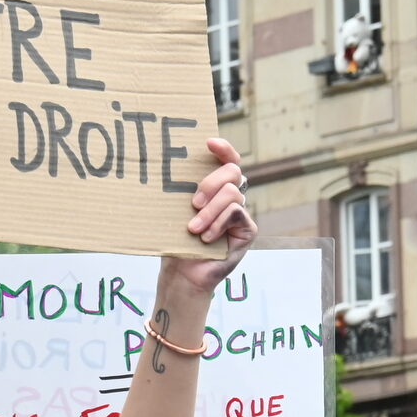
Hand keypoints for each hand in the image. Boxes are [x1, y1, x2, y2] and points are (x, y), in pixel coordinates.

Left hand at [158, 139, 255, 296]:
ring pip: (231, 193)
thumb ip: (183, 192)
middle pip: (233, 171)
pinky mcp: (248, 229)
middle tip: (193, 203)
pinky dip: (217, 224)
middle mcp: (231, 197)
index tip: (208, 142)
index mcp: (215, 189)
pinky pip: (236, 213)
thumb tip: (168, 168)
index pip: (227, 161)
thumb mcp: (176, 212)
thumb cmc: (176, 241)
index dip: (223, 148)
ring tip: (193, 228)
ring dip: (209, 211)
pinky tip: (206, 238)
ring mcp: (241, 213)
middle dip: (210, 183)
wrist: (183, 274)